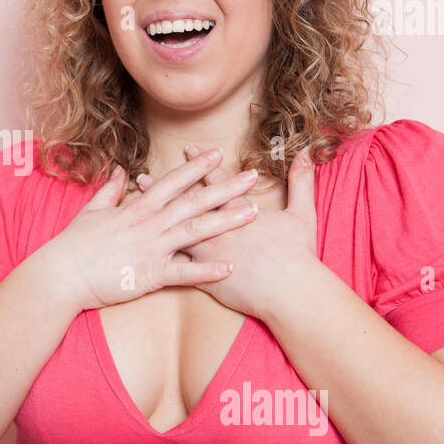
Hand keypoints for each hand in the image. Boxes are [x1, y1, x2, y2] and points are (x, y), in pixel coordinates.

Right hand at [51, 147, 261, 310]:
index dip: (197, 168)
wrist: (60, 275)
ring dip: (226, 221)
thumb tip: (121, 172)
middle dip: (224, 188)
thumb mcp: (91, 211)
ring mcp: (151, 249)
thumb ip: (110, 190)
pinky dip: (207, 271)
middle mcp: (148, 224)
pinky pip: (184, 273)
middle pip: (193, 201)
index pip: (172, 182)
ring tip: (252, 213)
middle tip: (252, 177)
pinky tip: (230, 268)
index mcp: (136, 209)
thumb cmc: (73, 245)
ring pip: (195, 231)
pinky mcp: (149, 275)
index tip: (218, 155)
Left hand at [137, 147, 317, 320]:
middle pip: (184, 206)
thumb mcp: (303, 213)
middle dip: (163, 191)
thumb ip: (302, 182)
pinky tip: (142, 259)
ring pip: (173, 235)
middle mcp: (217, 230)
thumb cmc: (298, 254)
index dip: (201, 166)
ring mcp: (208, 255)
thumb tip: (308, 155)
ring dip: (154, 224)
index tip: (188, 150)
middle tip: (142, 177)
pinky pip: (177, 270)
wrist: (292, 293)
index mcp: (238, 212)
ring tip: (135, 214)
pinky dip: (159, 263)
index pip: (215, 183)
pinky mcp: (204, 279)